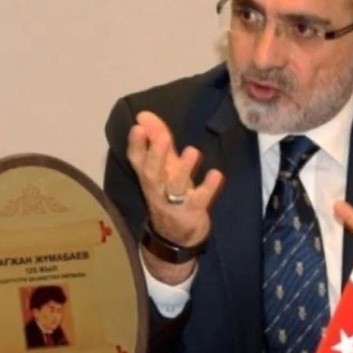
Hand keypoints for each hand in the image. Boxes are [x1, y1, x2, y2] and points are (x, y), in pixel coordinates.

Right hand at [127, 111, 223, 275]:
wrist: (177, 237)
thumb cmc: (170, 194)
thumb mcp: (164, 167)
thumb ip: (157, 140)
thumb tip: (144, 114)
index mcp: (149, 177)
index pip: (137, 160)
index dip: (136, 144)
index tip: (137, 126)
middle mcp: (158, 189)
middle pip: (152, 173)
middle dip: (156, 155)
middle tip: (161, 137)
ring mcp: (174, 203)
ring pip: (175, 187)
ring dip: (183, 169)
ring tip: (192, 151)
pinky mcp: (192, 213)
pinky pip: (199, 200)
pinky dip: (208, 187)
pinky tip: (217, 174)